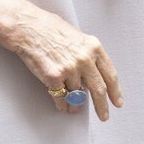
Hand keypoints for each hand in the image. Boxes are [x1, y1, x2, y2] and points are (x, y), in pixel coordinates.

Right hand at [9, 1, 122, 120]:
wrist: (27, 27)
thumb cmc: (49, 28)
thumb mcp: (77, 37)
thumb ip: (88, 54)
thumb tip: (93, 74)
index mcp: (93, 47)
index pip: (110, 74)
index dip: (115, 91)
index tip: (117, 102)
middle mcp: (84, 59)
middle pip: (98, 89)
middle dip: (102, 106)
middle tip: (104, 116)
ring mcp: (70, 69)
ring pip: (77, 94)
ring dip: (76, 104)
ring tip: (74, 108)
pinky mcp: (54, 77)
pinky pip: (61, 97)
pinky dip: (62, 104)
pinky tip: (62, 107)